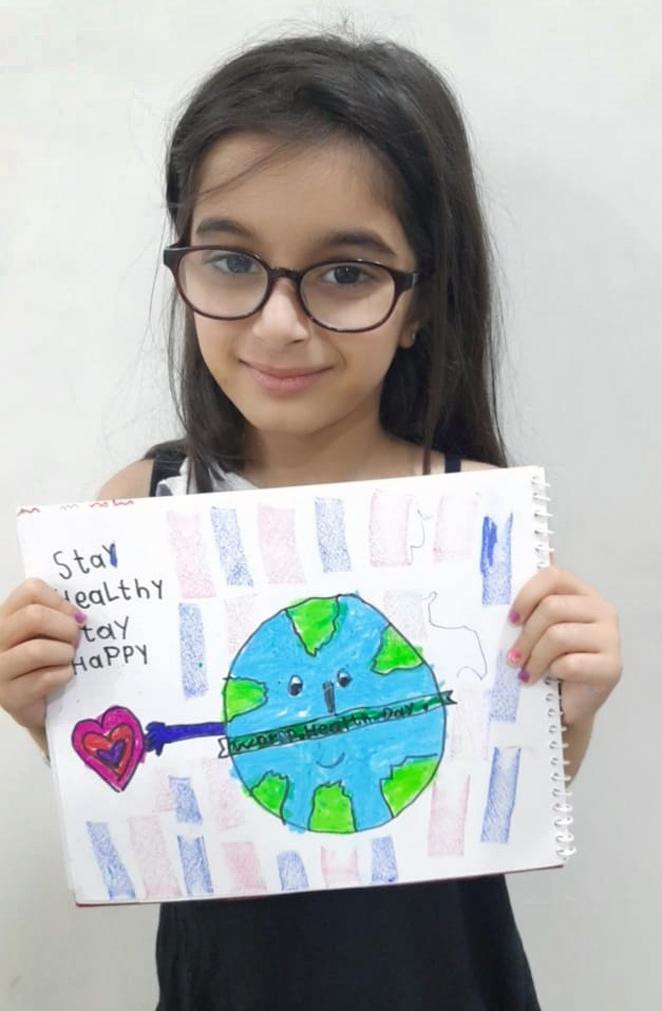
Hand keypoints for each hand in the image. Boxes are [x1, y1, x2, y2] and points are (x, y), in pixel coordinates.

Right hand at [0, 579, 83, 736]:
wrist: (38, 706)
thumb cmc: (46, 662)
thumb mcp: (49, 632)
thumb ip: (60, 616)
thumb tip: (79, 618)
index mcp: (6, 615)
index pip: (31, 589)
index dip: (60, 601)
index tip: (75, 617)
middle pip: (34, 616)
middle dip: (65, 628)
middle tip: (76, 641)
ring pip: (37, 650)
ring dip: (65, 654)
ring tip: (69, 660)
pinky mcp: (9, 696)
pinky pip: (44, 679)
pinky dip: (64, 675)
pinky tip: (65, 676)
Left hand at [506, 565, 621, 727]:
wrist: (567, 704)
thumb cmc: (550, 661)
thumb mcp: (538, 629)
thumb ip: (533, 603)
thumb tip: (514, 568)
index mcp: (582, 593)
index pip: (554, 576)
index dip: (527, 595)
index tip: (511, 619)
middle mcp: (602, 610)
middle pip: (551, 608)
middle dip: (525, 636)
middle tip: (513, 657)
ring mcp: (611, 637)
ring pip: (557, 636)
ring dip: (534, 658)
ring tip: (526, 672)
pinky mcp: (613, 666)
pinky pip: (570, 663)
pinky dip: (553, 672)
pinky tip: (550, 679)